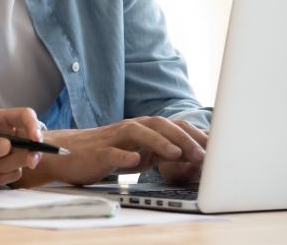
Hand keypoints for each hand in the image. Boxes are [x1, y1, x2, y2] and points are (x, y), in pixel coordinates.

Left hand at [0, 108, 43, 190]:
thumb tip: (7, 145)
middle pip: (31, 140)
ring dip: (5, 168)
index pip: (24, 117)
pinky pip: (16, 174)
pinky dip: (1, 178)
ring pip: (24, 160)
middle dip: (28, 153)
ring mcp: (7, 153)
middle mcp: (6, 135)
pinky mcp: (6, 169)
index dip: (34, 126)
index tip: (36, 140)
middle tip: (29, 163)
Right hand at [14, 117, 206, 187]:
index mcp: (144, 128)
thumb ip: (163, 153)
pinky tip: (135, 162)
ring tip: (177, 154)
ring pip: (138, 133)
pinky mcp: (98, 153)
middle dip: (184, 139)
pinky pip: (112, 152)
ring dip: (159, 142)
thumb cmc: (107, 153)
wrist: (68, 153)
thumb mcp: (140, 153)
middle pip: (160, 125)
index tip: (218, 150)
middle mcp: (131, 128)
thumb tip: (195, 159)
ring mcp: (114, 139)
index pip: (174, 126)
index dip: (196, 136)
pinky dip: (124, 156)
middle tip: (203, 155)